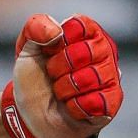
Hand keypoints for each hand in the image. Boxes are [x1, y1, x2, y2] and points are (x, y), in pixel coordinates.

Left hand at [5, 14, 122, 137]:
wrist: (28, 112)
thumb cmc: (34, 76)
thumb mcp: (26, 48)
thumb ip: (35, 28)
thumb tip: (57, 30)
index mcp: (86, 34)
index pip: (81, 25)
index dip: (57, 42)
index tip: (47, 52)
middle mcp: (104, 53)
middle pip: (86, 52)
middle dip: (58, 66)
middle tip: (52, 74)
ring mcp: (110, 78)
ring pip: (91, 78)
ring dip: (64, 88)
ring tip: (60, 92)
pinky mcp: (111, 105)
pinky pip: (97, 102)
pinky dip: (74, 107)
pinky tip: (70, 106)